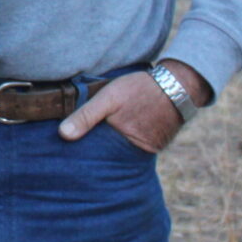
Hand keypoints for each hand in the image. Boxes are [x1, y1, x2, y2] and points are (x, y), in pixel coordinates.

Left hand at [58, 63, 211, 152]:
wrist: (178, 85)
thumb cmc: (140, 89)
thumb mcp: (108, 98)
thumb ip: (86, 116)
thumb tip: (63, 135)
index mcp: (122, 145)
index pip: (97, 155)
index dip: (84, 152)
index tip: (68, 152)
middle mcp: (137, 152)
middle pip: (109, 156)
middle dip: (97, 152)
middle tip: (79, 150)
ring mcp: (149, 149)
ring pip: (122, 151)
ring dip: (112, 146)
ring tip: (98, 140)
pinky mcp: (157, 144)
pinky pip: (135, 145)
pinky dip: (126, 141)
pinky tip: (118, 133)